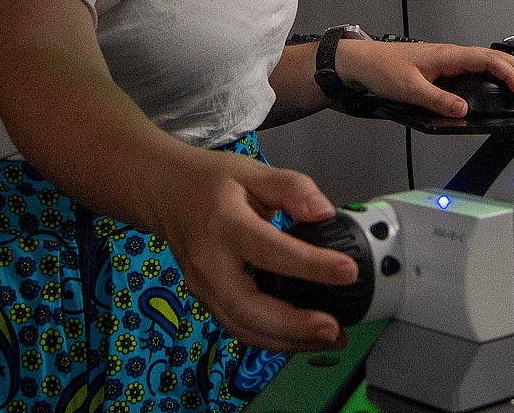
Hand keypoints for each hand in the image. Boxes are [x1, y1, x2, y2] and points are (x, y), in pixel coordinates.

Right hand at [150, 151, 358, 355]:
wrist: (165, 194)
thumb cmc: (208, 183)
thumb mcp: (252, 171)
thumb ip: (292, 188)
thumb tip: (323, 212)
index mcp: (223, 224)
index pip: (269, 251)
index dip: (311, 265)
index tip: (347, 271)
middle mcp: (209, 263)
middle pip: (248, 308)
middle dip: (293, 325)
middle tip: (333, 328)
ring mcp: (203, 288)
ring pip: (243, 328)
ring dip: (287, 341)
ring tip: (329, 338)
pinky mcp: (207, 301)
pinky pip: (240, 328)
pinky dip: (273, 340)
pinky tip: (302, 336)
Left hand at [335, 40, 513, 118]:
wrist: (361, 62)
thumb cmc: (381, 68)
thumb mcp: (410, 88)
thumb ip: (438, 100)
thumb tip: (463, 110)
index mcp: (447, 55)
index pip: (487, 60)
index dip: (509, 73)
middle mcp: (451, 55)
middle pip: (493, 58)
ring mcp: (448, 61)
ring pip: (486, 62)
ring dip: (509, 69)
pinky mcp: (443, 68)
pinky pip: (475, 68)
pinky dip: (493, 73)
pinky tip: (499, 80)